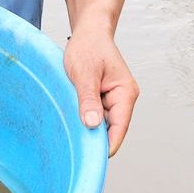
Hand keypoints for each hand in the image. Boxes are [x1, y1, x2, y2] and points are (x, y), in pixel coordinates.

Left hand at [63, 28, 138, 156]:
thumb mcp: (84, 73)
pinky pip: (94, 115)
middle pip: (110, 130)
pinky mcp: (103, 99)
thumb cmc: (88, 47)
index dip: (106, 146)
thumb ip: (89, 99)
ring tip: (68, 122)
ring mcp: (114, 100)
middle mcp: (123, 99)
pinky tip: (70, 115)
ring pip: (101, 124)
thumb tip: (93, 126)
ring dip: (86, 125)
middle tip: (70, 143)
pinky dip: (83, 117)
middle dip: (93, 136)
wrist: (88, 32)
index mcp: (125, 94)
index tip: (90, 161)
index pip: (119, 128)